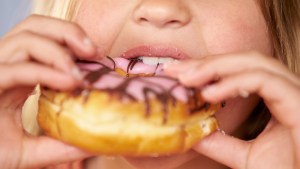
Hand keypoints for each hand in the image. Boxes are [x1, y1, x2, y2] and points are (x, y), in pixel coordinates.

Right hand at [0, 15, 100, 168]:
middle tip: (94, 51)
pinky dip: (44, 72)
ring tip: (80, 75)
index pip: (46, 40)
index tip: (99, 56)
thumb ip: (61, 145)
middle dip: (67, 32)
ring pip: (24, 39)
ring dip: (59, 52)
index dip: (73, 41)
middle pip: (34, 27)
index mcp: (20, 74)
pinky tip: (67, 83)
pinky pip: (14, 70)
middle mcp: (7, 66)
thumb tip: (95, 143)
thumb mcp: (32, 150)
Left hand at [164, 51, 299, 168]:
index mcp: (274, 98)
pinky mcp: (299, 102)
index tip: (178, 74)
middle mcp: (285, 90)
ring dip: (216, 67)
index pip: (238, 71)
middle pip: (243, 61)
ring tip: (187, 79)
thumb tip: (192, 133)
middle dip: (207, 63)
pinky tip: (209, 93)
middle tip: (175, 70)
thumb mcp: (243, 157)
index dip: (207, 68)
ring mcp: (294, 93)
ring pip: (254, 64)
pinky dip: (234, 82)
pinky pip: (264, 81)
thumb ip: (220, 143)